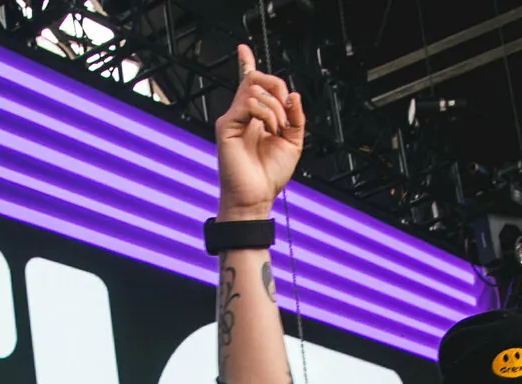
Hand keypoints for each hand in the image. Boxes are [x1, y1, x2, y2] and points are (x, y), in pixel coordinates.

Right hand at [215, 44, 304, 220]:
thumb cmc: (270, 174)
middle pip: (256, 79)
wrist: (256, 196)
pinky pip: (248, 103)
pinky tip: (271, 129)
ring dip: (275, 107)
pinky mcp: (226, 126)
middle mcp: (241, 115)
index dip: (246, 64)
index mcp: (255, 117)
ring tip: (279, 129)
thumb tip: (293, 95)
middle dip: (278, 86)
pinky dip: (266, 113)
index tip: (243, 49)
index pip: (248, 84)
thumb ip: (295, 117)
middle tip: (287, 111)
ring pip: (254, 88)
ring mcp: (232, 119)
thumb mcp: (293, 142)